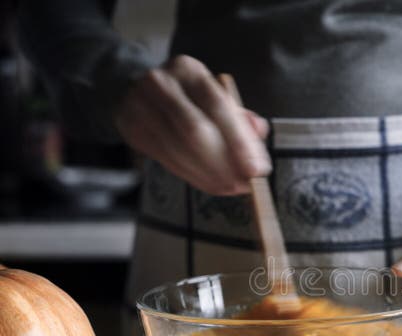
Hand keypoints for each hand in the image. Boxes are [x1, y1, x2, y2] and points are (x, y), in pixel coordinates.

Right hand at [113, 55, 269, 195]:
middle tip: (244, 185)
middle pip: (195, 131)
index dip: (239, 141)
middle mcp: (161, 83)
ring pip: (178, 150)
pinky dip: (192, 177)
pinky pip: (166, 160)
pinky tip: (210, 184)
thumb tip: (260, 133)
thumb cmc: (191, 98)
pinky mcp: (131, 128)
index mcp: (190, 70)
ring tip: (230, 188)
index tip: (256, 170)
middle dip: (224, 165)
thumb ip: (241, 117)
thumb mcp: (217, 97)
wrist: (141, 91)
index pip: (218, 106)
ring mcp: (140, 105)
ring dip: (209, 176)